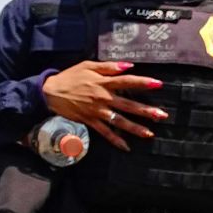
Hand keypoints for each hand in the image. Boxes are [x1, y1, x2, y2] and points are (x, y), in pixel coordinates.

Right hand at [42, 60, 165, 151]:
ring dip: (135, 128)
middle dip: (145, 110)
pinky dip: (115, 140)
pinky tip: (126, 147)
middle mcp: (103, 98)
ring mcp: (97, 111)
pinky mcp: (90, 121)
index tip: (158, 84)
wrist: (50, 92)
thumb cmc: (70, 77)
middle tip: (162, 115)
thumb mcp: (88, 65)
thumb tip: (129, 66)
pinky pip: (104, 132)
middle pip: (127, 104)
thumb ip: (109, 66)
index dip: (143, 82)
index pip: (127, 81)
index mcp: (103, 82)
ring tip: (149, 134)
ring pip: (119, 121)